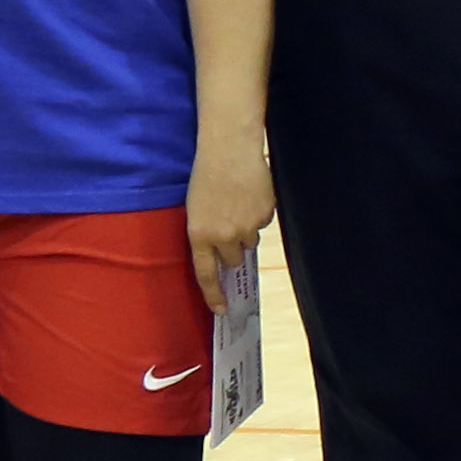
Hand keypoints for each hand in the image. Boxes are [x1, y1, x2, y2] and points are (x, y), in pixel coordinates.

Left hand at [185, 131, 272, 309]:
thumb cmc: (206, 176)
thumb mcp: (195, 210)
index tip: (221, 310)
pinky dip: (258, 214)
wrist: (229, 150)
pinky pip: (264, 223)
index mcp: (199, 235)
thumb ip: (206, 234)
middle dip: (232, 249)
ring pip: (250, 241)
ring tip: (239, 204)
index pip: (206, 274)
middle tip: (229, 226)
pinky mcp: (265, 214)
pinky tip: (251, 195)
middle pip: (233, 259)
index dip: (214, 295)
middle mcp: (223, 236)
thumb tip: (222, 256)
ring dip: (246, 230)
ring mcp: (246, 226)